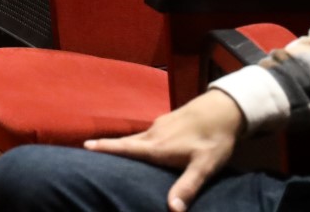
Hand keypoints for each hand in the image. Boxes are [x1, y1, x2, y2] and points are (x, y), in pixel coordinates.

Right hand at [83, 90, 243, 211]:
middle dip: (108, 146)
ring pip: (137, 137)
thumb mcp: (204, 167)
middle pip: (126, 142)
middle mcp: (154, 134)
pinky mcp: (169, 121)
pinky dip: (139, 140)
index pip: (126, 148)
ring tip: (114, 152)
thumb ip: (187, 187)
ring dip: (124, 144)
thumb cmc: (214, 140)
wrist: (225, 108)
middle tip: (90, 149)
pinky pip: (148, 133)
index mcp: (157, 147)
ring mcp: (160, 125)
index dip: (105, 148)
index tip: (84, 146)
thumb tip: (172, 210)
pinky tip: (145, 147)